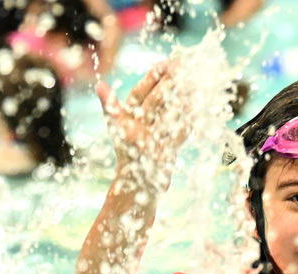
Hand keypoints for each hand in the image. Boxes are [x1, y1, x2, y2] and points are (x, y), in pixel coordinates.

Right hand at [97, 60, 189, 183]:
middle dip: (168, 82)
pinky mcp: (165, 155)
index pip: (138, 94)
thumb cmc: (127, 151)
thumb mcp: (115, 130)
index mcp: (123, 122)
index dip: (152, 77)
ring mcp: (151, 144)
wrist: (134, 186)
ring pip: (169, 116)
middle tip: (182, 65)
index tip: (166, 62)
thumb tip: (100, 84)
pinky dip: (188, 119)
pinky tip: (197, 106)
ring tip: (193, 81)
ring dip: (182, 98)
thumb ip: (109, 106)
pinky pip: (179, 133)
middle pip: (154, 102)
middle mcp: (136, 131)